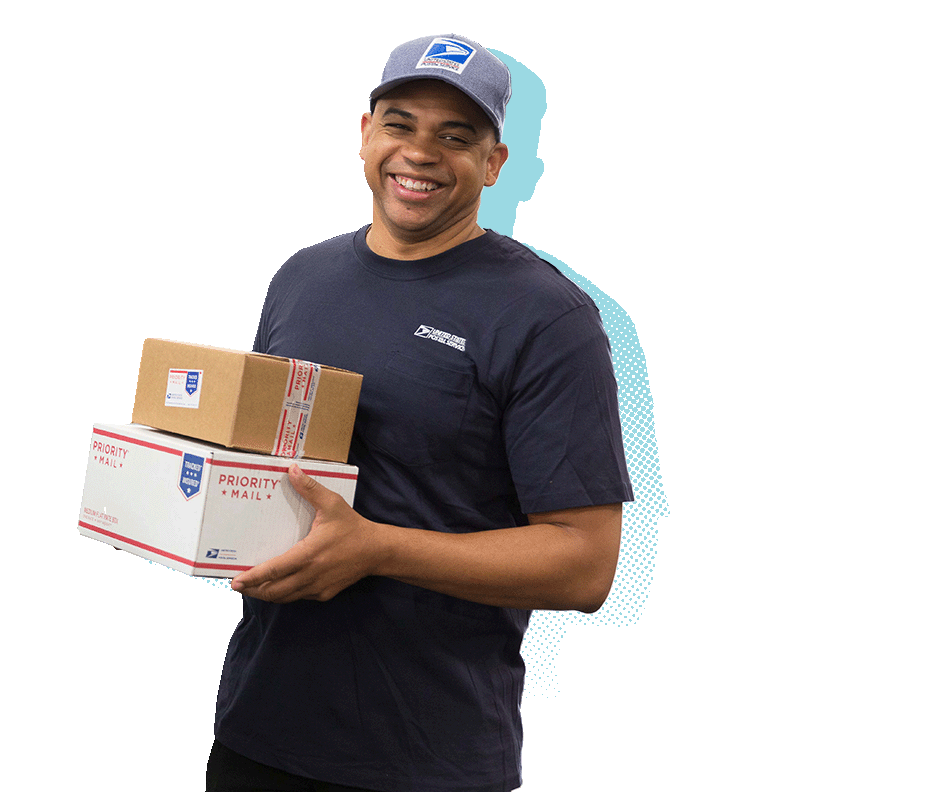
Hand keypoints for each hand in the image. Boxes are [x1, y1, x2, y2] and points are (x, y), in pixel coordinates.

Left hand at [230, 464, 381, 602]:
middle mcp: (310, 575)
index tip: (236, 581)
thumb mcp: (332, 504)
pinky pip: (298, 597)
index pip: (274, 570)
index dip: (253, 577)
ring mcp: (317, 587)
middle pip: (274, 591)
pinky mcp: (324, 593)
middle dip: (254, 590)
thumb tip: (291, 470)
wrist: (377, 551)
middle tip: (239, 585)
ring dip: (267, 594)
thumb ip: (310, 488)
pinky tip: (279, 586)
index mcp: (308, 554)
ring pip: (285, 597)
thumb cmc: (353, 527)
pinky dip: (285, 594)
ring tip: (253, 588)